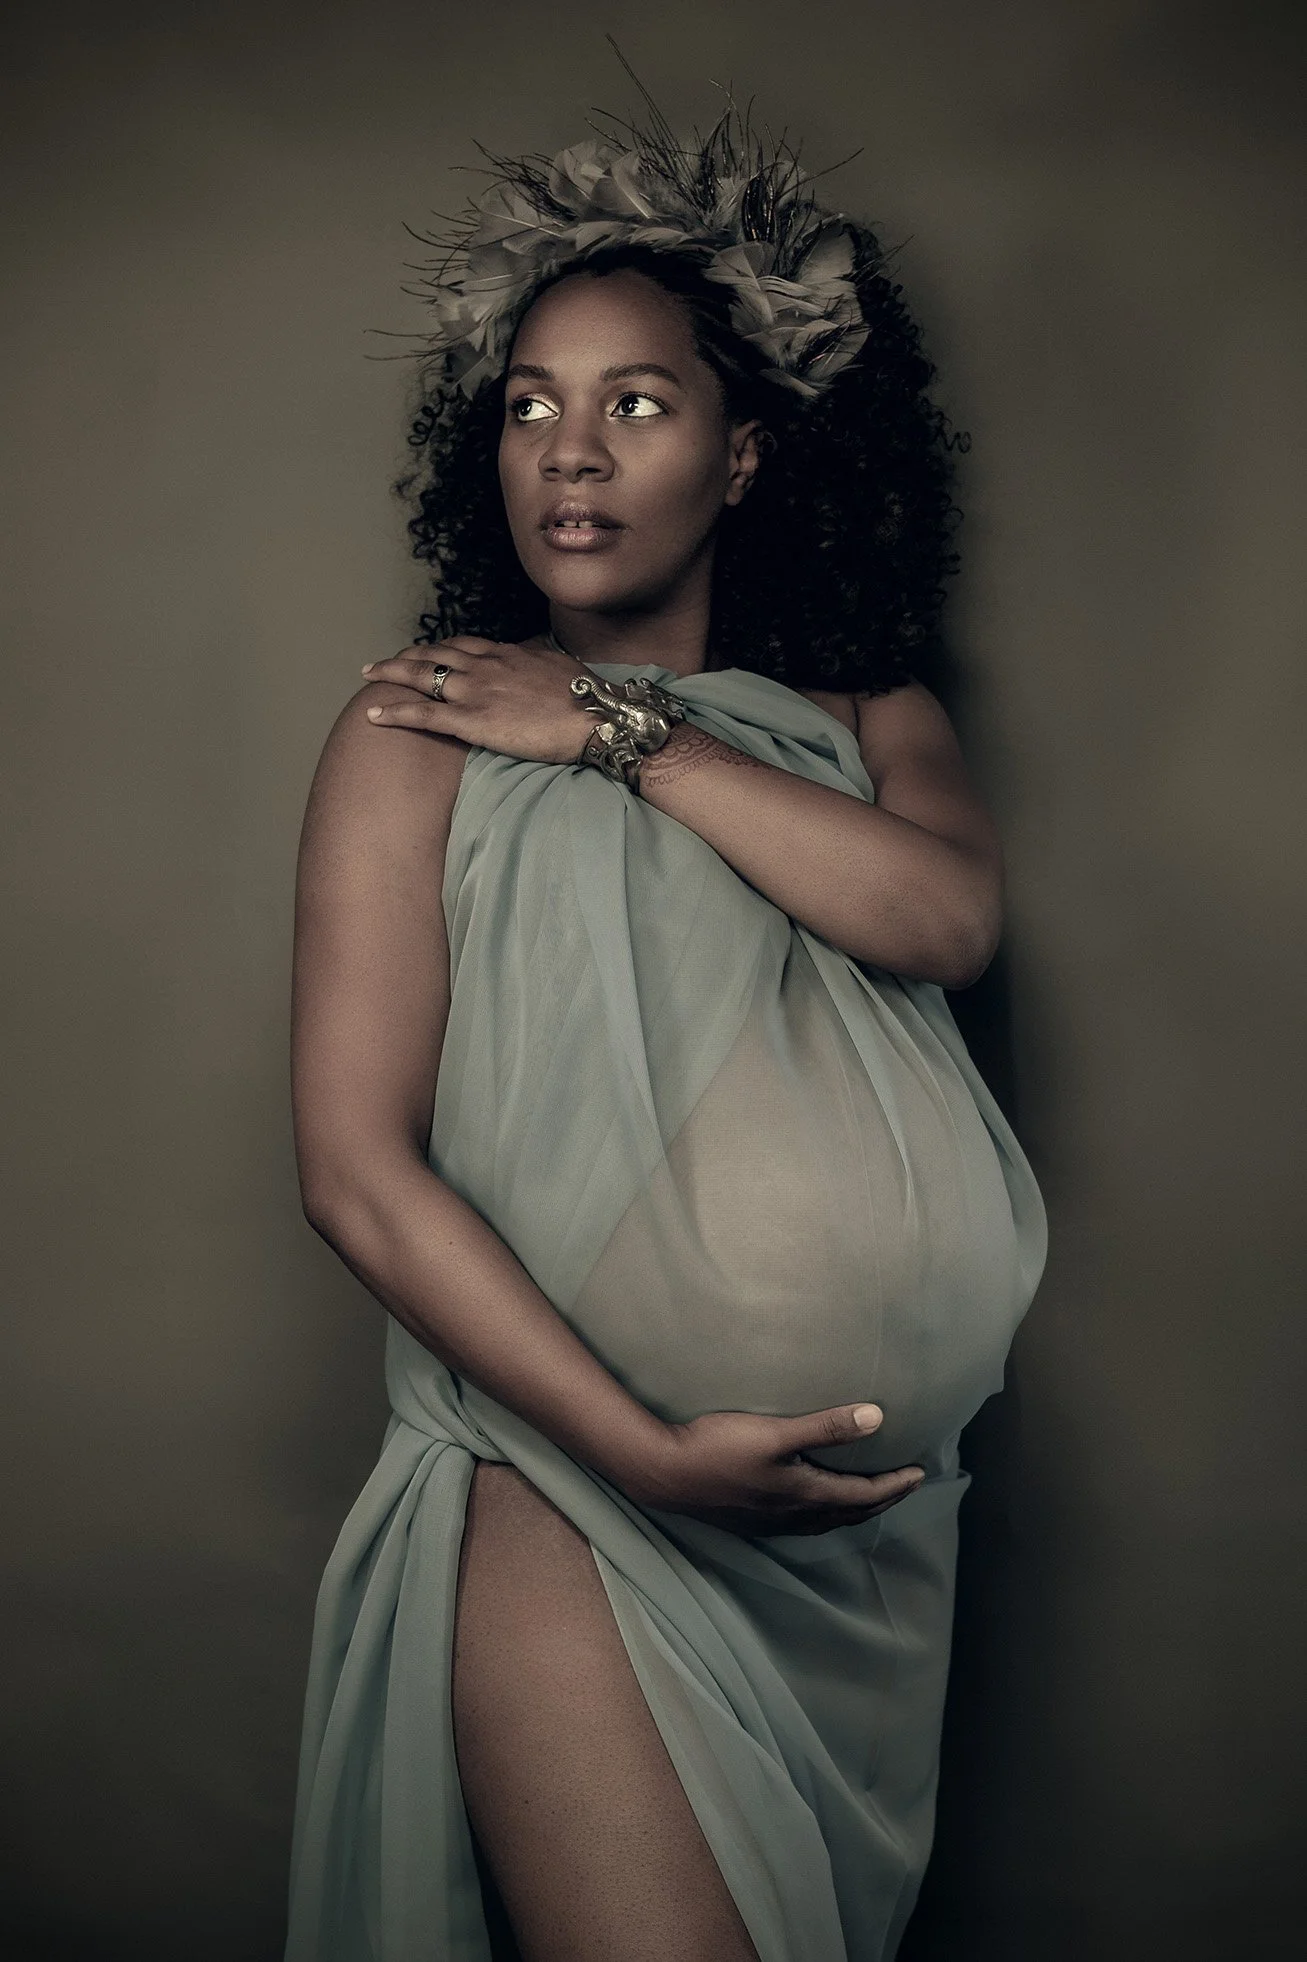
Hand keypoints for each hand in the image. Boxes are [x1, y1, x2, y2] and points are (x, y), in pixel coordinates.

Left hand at [360, 636, 596, 765]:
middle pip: (434, 654)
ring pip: (420, 675)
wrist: (593, 717)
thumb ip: (536, 660)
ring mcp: (474, 691)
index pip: (463, 645)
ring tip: (370, 674)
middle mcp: (484, 665)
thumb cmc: (585, 696)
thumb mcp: (558, 666)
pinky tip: (373, 713)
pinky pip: (423, 714)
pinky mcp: (470, 720)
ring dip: (390, 673)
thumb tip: (532, 658)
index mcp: (506, 653)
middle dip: (405, 655)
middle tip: (385, 660)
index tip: (427, 651)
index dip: (440, 648)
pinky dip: (395, 712)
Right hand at [623, 1403, 925, 1536]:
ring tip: (868, 1497)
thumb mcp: (776, 1433)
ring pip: (826, 1521)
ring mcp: (770, 1521)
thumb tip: (877, 1418)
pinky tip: (814, 1504)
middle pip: (849, 1513)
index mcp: (805, 1495)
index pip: (863, 1495)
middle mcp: (793, 1516)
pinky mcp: (751, 1519)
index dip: (894, 1485)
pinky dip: (825, 1513)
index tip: (919, 1474)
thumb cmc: (718, 1448)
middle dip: (881, 1500)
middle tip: (905, 1486)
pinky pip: (804, 1523)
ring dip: (854, 1509)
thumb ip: (826, 1426)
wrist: (664, 1473)